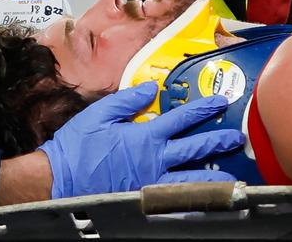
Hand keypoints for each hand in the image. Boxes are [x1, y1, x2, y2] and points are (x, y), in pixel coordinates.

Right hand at [39, 82, 244, 197]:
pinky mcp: (144, 200)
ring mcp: (152, 183)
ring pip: (191, 179)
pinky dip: (192, 202)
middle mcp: (154, 159)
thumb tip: (151, 89)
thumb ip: (128, 101)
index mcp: (145, 136)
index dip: (203, 108)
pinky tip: (204, 202)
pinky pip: (174, 202)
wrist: (56, 181)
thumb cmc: (76, 148)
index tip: (220, 103)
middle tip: (235, 138)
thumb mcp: (99, 115)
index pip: (182, 118)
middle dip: (218, 141)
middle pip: (195, 149)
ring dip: (213, 176)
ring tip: (231, 175)